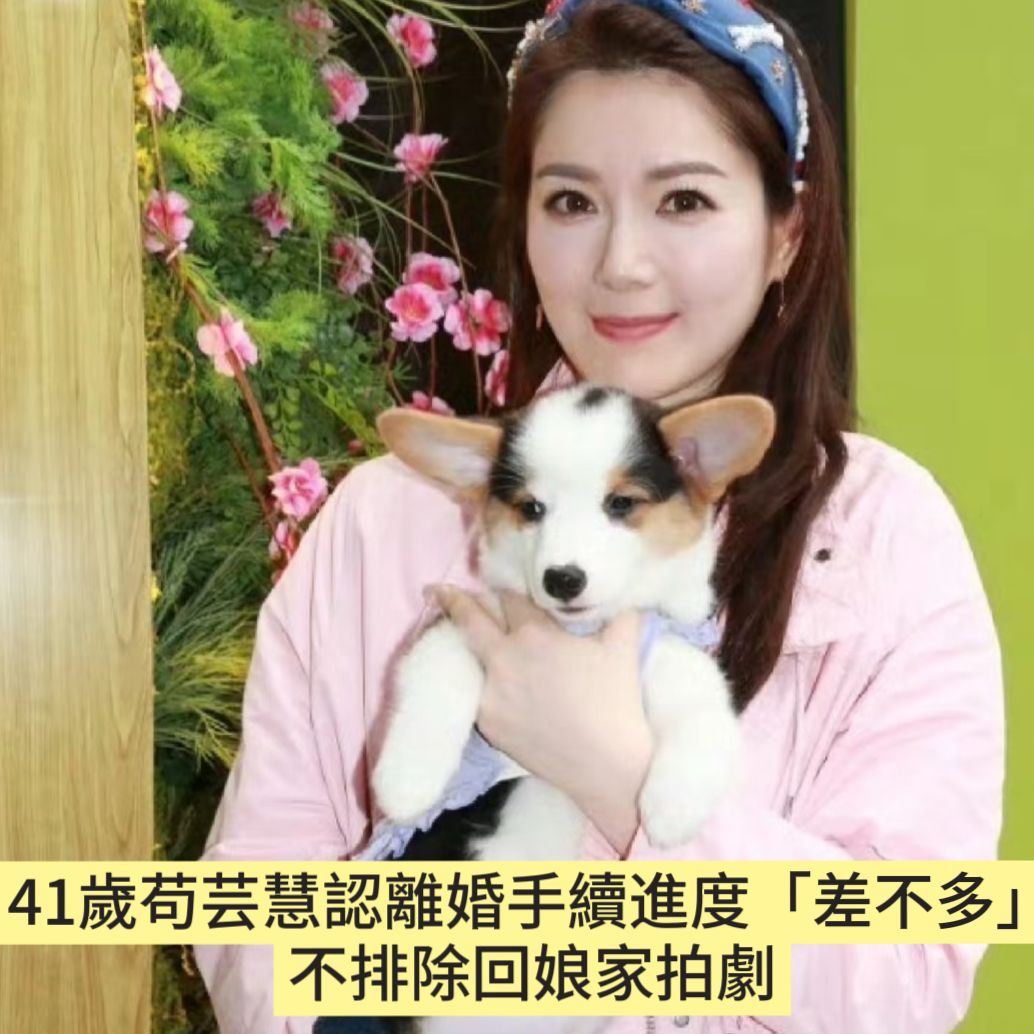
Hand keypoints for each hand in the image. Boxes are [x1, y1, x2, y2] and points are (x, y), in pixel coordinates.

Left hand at [431, 586, 653, 854]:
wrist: (607, 764)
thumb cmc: (617, 701)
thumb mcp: (622, 644)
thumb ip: (616, 610)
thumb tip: (618, 593)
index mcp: (534, 633)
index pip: (510, 597)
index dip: (506, 586)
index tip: (498, 581)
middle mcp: (504, 658)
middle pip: (469, 620)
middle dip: (452, 600)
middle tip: (435, 589)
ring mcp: (491, 693)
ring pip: (469, 659)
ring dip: (466, 646)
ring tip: (454, 638)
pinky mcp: (488, 724)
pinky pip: (477, 694)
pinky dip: (479, 683)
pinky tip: (483, 682)